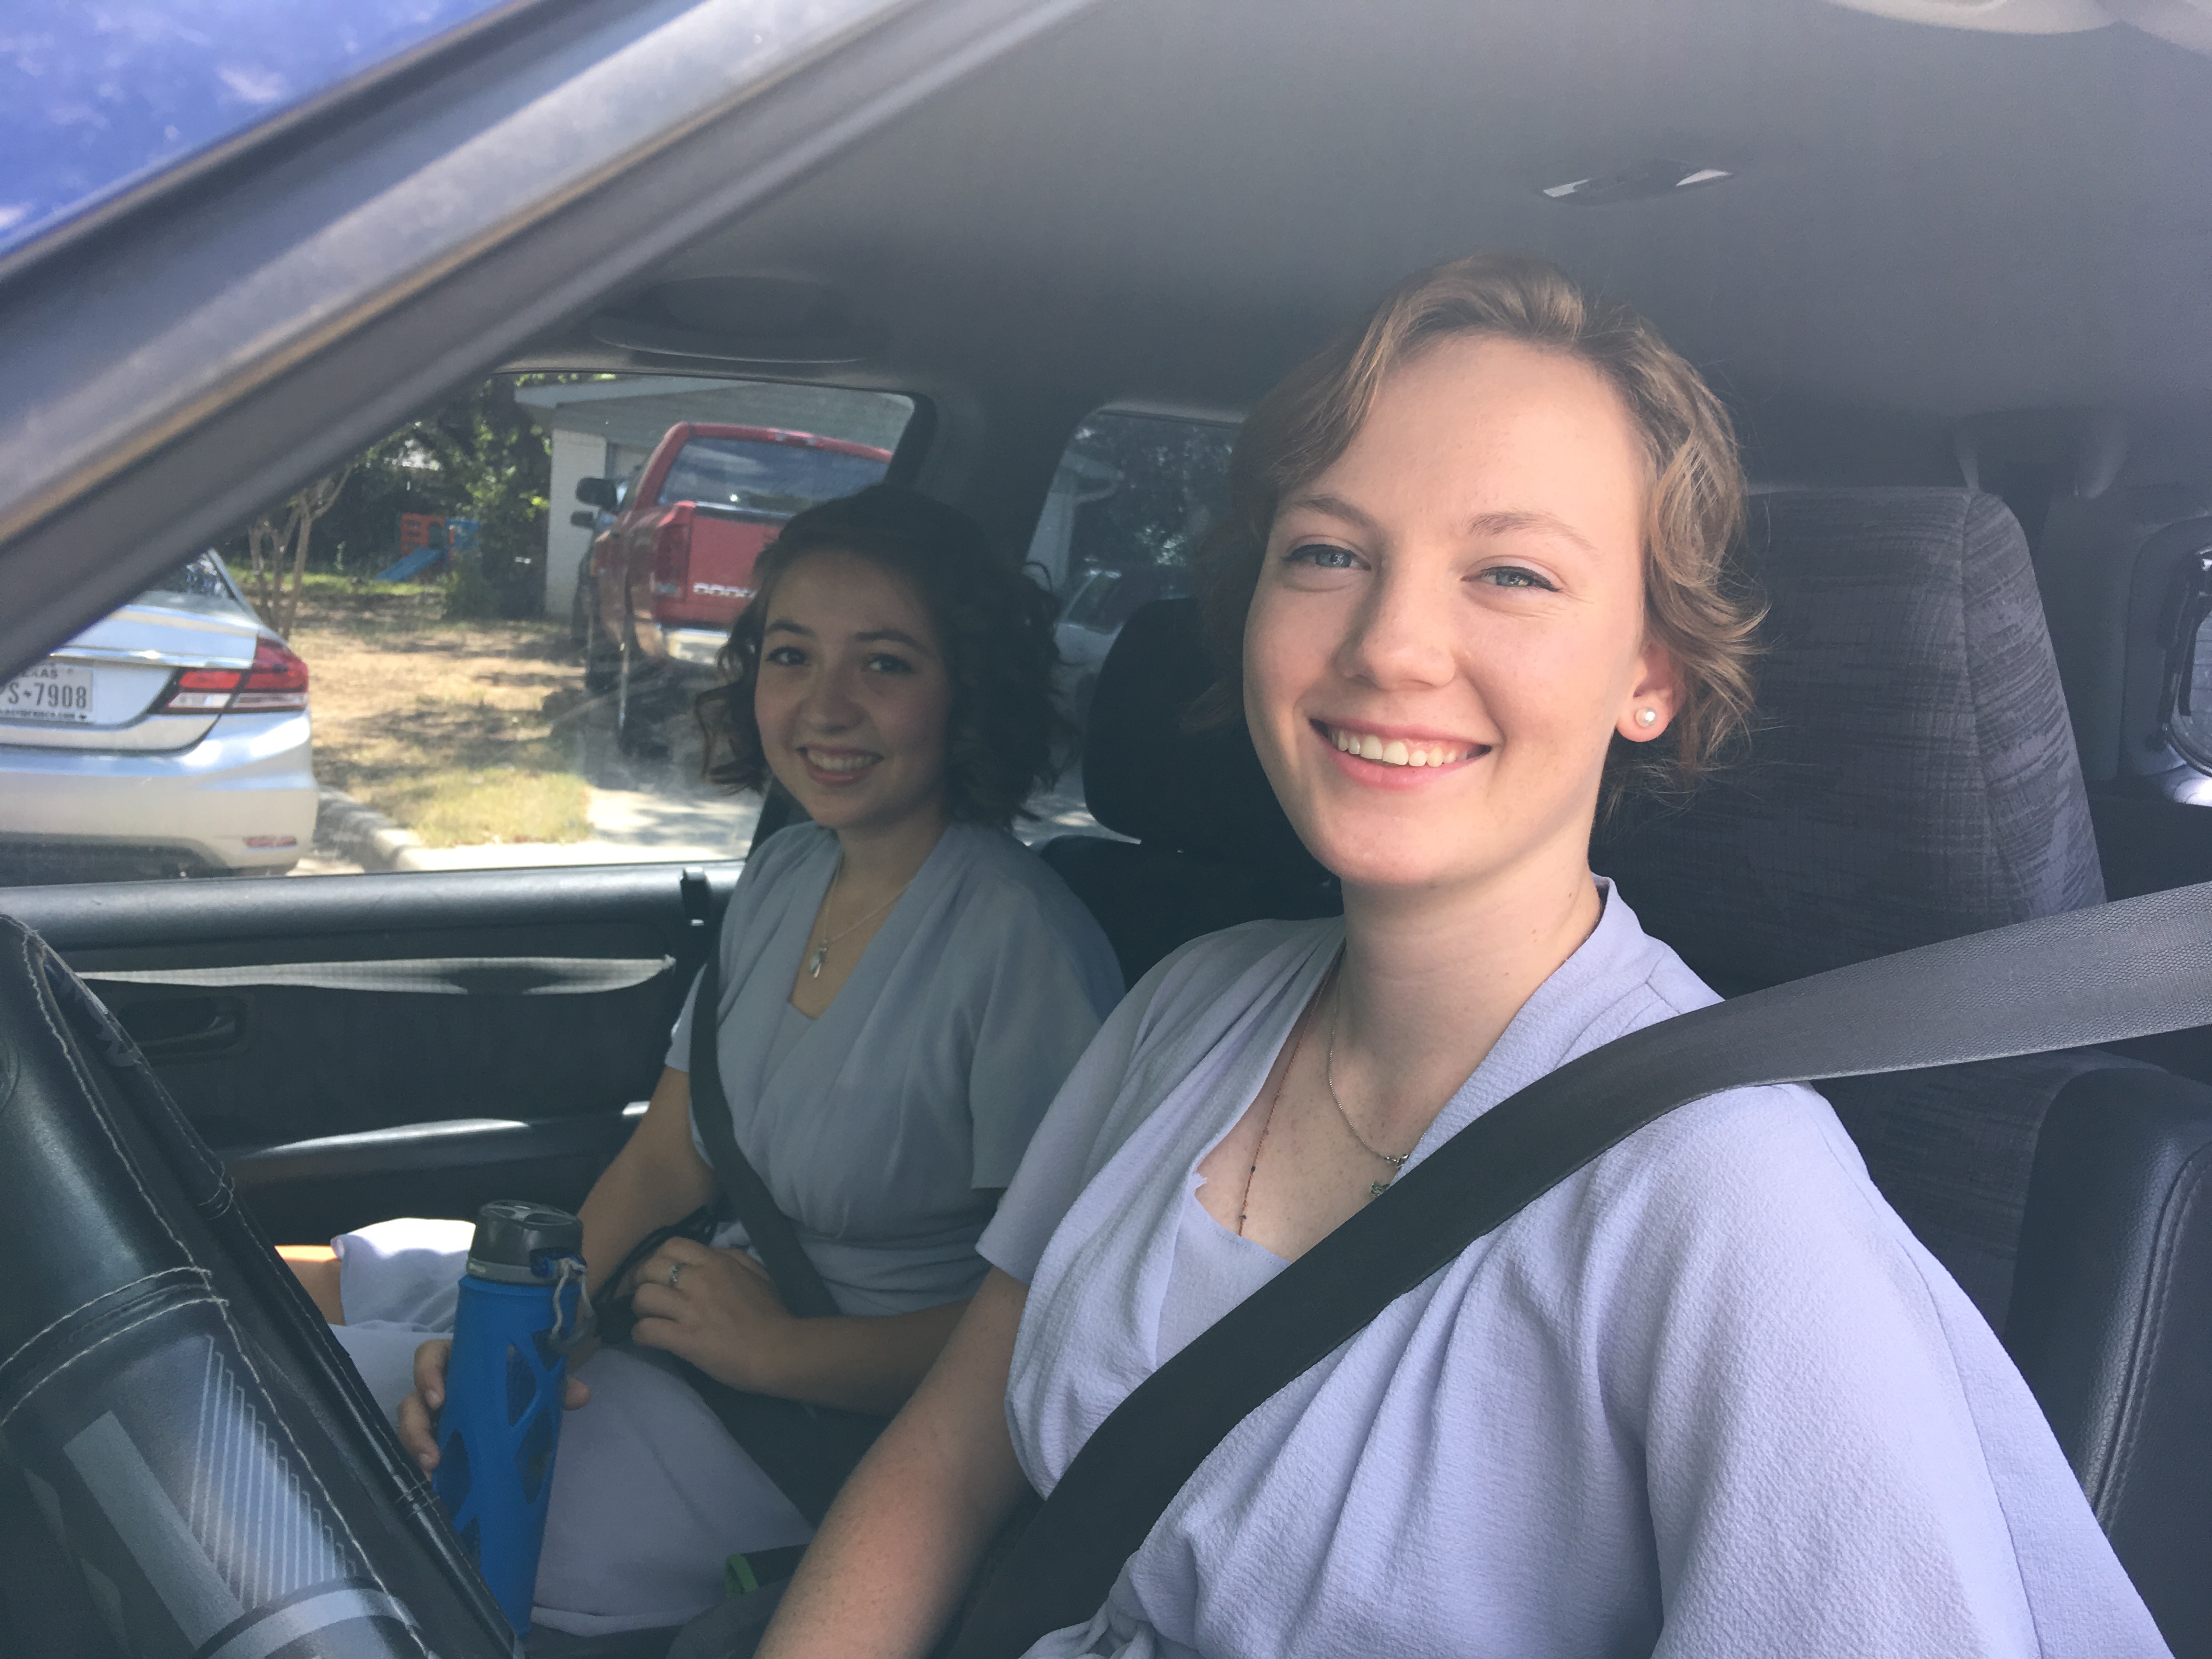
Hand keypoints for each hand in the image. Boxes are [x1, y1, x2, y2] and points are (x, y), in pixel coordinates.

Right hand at [395, 1336, 590, 1471]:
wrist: (522, 1391)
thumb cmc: (519, 1375)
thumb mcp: (535, 1377)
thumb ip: (557, 1383)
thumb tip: (582, 1396)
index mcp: (458, 1360)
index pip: (430, 1356)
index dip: (427, 1373)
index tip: (438, 1398)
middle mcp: (439, 1385)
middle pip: (413, 1399)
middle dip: (416, 1426)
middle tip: (432, 1454)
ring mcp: (434, 1414)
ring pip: (411, 1427)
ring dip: (417, 1449)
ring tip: (431, 1473)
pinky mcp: (436, 1436)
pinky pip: (421, 1449)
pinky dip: (424, 1465)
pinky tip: (433, 1484)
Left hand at [626, 1238, 797, 1392]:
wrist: (778, 1350)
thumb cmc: (772, 1313)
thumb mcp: (758, 1272)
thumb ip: (732, 1257)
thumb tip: (710, 1254)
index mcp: (716, 1262)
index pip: (671, 1245)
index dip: (658, 1258)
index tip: (660, 1273)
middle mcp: (698, 1280)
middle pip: (649, 1268)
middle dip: (642, 1282)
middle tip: (648, 1296)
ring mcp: (689, 1310)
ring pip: (642, 1298)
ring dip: (639, 1309)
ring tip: (647, 1317)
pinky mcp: (683, 1339)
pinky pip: (646, 1330)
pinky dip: (640, 1335)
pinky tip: (647, 1339)